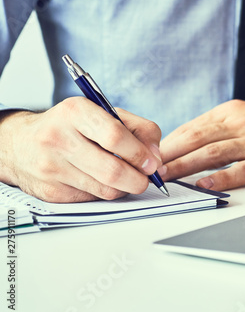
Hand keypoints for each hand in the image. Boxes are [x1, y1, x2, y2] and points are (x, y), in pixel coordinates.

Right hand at [0, 97, 162, 201]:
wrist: (20, 144)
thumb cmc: (72, 127)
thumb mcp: (104, 114)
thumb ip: (138, 129)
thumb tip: (156, 157)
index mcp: (75, 112)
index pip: (115, 136)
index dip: (140, 154)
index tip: (152, 163)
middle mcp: (58, 138)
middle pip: (112, 169)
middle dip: (139, 179)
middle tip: (147, 178)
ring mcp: (52, 167)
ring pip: (106, 189)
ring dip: (125, 188)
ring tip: (128, 178)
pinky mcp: (51, 192)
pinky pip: (93, 199)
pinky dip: (106, 193)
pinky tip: (102, 181)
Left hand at [159, 100, 244, 190]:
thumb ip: (221, 128)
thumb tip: (189, 144)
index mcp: (232, 112)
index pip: (192, 127)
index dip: (169, 143)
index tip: (150, 156)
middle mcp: (241, 123)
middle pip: (196, 139)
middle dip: (169, 155)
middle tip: (147, 169)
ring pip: (213, 153)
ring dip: (185, 166)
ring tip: (165, 178)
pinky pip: (243, 170)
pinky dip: (223, 178)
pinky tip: (206, 186)